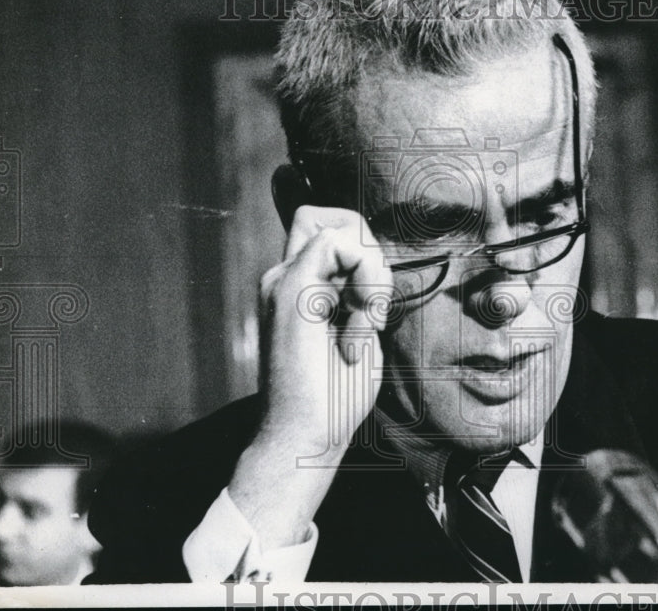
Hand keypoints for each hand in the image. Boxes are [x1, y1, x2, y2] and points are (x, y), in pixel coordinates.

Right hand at [229, 205, 391, 548]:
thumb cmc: (334, 399)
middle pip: (336, 219)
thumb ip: (357, 298)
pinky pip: (339, 243)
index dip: (360, 249)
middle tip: (372, 310)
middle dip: (371, 253)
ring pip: (342, 227)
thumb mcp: (356, 334)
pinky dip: (366, 278)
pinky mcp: (292, 287)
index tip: (371, 309)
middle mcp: (283, 277)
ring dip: (372, 272)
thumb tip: (375, 267)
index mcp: (296, 289)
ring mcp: (283, 280)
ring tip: (364, 323)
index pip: (327, 232)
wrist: (304, 437)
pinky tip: (361, 321)